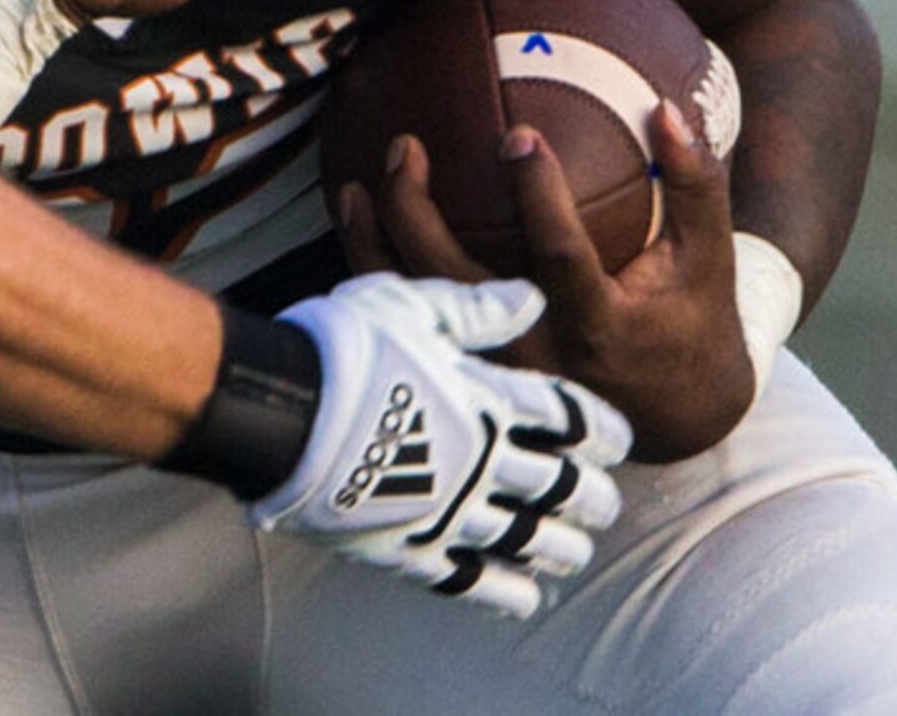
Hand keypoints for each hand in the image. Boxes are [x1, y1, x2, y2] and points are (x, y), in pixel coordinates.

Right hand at [253, 273, 632, 619]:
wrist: (281, 409)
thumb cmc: (340, 345)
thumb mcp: (407, 305)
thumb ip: (474, 309)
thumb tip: (531, 297)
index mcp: (485, 398)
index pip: (566, 417)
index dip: (599, 429)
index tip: (615, 441)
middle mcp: (482, 459)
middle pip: (559, 485)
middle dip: (589, 497)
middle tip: (604, 504)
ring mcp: (449, 508)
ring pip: (527, 537)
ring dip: (560, 547)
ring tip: (575, 554)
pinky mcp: (410, 545)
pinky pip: (471, 579)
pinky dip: (504, 591)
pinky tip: (524, 598)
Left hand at [336, 102, 755, 461]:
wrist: (678, 421)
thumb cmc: (691, 322)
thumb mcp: (709, 260)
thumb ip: (695, 185)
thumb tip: (666, 107)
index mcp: (599, 325)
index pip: (560, 257)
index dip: (539, 197)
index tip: (518, 135)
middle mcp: (538, 355)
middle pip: (456, 285)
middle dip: (417, 214)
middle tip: (403, 146)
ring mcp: (496, 372)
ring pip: (418, 311)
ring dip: (375, 246)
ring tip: (354, 185)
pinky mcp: (471, 378)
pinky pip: (412, 325)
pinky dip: (377, 275)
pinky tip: (357, 226)